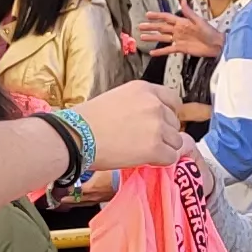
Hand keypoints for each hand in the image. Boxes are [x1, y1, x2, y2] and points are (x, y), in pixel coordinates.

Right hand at [76, 81, 196, 171]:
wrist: (76, 136)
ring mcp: (157, 126)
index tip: (161, 123)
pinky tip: (142, 160)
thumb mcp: (117, 98)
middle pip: (174, 123)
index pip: (173, 100)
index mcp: (145, 89)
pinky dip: (159, 162)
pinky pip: (171, 158)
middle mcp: (155, 105)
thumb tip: (151, 119)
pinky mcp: (156, 148)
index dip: (168, 114)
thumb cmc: (87, 120)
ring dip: (162, 148)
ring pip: (175, 142)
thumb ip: (139, 104)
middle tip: (143, 141)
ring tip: (140, 151)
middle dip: (163, 133)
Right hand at [137, 10, 223, 60]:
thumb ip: (189, 12)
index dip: (157, 16)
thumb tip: (183, 0)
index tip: (147, 15)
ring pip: (162, 38)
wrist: (216, 45)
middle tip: (140, 26)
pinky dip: (160, 52)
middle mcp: (178, 30)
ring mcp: (179, 40)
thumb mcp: (199, 21)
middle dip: (151, 27)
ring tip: (142, 38)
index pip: (166, 18)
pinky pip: (168, 50)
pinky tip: (152, 53)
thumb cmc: (210, 32)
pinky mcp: (181, 49)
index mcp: (182, 22)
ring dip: (152, 38)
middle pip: (161, 28)